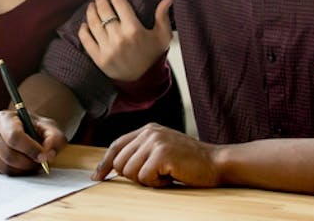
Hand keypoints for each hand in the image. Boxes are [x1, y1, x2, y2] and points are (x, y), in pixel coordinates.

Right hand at [0, 109, 66, 174]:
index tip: (44, 157)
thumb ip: (55, 139)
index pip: (14, 137)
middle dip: (28, 163)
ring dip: (23, 170)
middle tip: (40, 163)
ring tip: (32, 163)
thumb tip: (47, 153)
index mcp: (3, 117)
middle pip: (8, 155)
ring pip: (4, 167)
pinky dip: (14, 172)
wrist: (23, 129)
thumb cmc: (36, 128)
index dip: (31, 150)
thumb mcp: (50, 129)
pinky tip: (20, 164)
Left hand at [79, 0, 173, 80]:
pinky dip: (83, 30)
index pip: (120, 4)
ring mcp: (107, 49)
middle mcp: (119, 38)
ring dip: (91, 12)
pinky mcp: (98, 59)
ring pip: (94, 24)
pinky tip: (85, 24)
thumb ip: (163, 16)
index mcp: (134, 30)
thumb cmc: (153, 55)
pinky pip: (86, 40)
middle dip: (100, 0)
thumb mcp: (162, 36)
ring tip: (91, 6)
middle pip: (104, 12)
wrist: (143, 80)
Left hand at [92, 123, 222, 187]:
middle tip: (155, 175)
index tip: (97, 177)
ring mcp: (155, 142)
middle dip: (133, 176)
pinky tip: (171, 177)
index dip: (105, 163)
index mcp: (147, 130)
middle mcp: (149, 132)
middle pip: (120, 162)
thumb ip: (142, 152)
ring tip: (165, 174)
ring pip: (129, 171)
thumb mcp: (162, 149)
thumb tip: (116, 167)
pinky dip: (157, 183)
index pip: (116, 146)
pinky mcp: (162, 154)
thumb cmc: (190, 162)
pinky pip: (144, 177)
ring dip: (147, 180)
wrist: (216, 162)